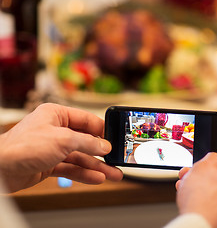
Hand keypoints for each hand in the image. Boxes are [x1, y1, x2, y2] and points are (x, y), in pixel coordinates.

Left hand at [0, 103, 122, 191]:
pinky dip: (84, 173)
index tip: (115, 140)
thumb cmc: (22, 147)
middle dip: (102, 152)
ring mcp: (52, 148)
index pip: (86, 120)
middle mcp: (55, 130)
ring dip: (96, 166)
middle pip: (85, 141)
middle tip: (116, 159)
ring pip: (80, 157)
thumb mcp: (63, 140)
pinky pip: (71, 168)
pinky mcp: (49, 164)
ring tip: (113, 174)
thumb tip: (105, 146)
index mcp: (57, 115)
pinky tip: (97, 178)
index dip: (102, 131)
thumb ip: (87, 142)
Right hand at [175, 117, 216, 227]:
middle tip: (195, 161)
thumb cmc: (203, 202)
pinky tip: (188, 190)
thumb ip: (211, 158)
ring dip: (201, 177)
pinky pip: (214, 195)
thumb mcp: (203, 168)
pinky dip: (202, 190)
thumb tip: (214, 161)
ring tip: (186, 178)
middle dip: (208, 162)